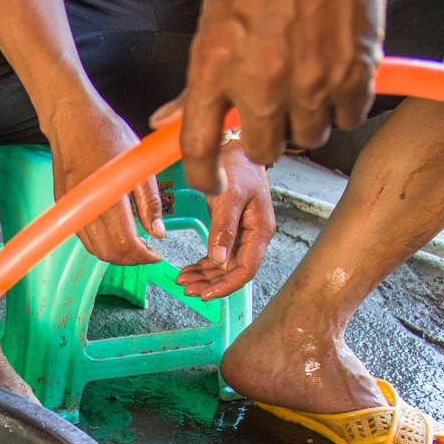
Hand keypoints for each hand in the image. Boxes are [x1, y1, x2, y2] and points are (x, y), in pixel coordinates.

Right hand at [45, 101, 165, 266]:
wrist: (71, 119)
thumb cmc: (106, 133)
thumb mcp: (138, 165)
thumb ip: (150, 202)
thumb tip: (158, 233)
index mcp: (106, 196)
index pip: (124, 243)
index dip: (143, 256)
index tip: (156, 254)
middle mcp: (85, 207)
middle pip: (108, 253)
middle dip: (130, 259)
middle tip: (147, 252)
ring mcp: (71, 209)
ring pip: (94, 250)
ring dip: (115, 254)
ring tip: (134, 244)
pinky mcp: (64, 207)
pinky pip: (84, 237)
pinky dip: (101, 243)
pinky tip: (115, 232)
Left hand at [150, 0, 383, 192]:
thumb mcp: (214, 19)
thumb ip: (196, 79)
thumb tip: (168, 120)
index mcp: (215, 63)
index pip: (197, 146)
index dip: (202, 175)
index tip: (209, 182)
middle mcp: (261, 80)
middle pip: (261, 150)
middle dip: (263, 136)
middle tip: (269, 109)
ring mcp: (310, 80)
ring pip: (307, 136)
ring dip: (304, 120)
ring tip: (304, 83)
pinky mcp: (354, 71)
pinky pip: (348, 117)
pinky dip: (343, 104)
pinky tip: (334, 75)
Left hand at [174, 146, 273, 300]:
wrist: (237, 149)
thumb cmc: (238, 167)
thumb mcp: (229, 196)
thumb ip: (224, 228)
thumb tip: (218, 259)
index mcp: (260, 231)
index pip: (246, 269)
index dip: (226, 285)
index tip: (206, 294)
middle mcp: (254, 237)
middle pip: (234, 272)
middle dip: (211, 284)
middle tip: (187, 289)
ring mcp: (244, 235)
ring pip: (225, 266)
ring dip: (205, 277)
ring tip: (183, 281)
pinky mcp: (232, 231)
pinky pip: (219, 255)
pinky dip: (204, 265)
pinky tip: (189, 270)